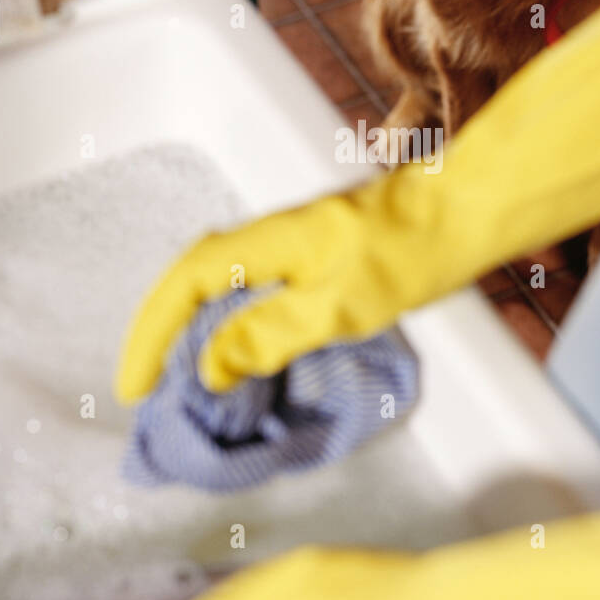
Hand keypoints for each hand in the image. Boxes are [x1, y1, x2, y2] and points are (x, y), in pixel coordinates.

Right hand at [116, 2, 599, 400]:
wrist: (465, 212)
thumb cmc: (410, 255)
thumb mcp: (339, 306)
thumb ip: (271, 335)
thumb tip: (211, 368)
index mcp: (266, 241)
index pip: (184, 285)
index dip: (152, 336)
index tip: (133, 387)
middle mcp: (268, 233)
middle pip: (189, 279)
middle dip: (159, 332)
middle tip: (143, 386)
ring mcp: (290, 238)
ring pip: (216, 280)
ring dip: (188, 325)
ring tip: (174, 375)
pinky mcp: (314, 249)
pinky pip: (247, 282)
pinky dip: (225, 317)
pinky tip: (235, 344)